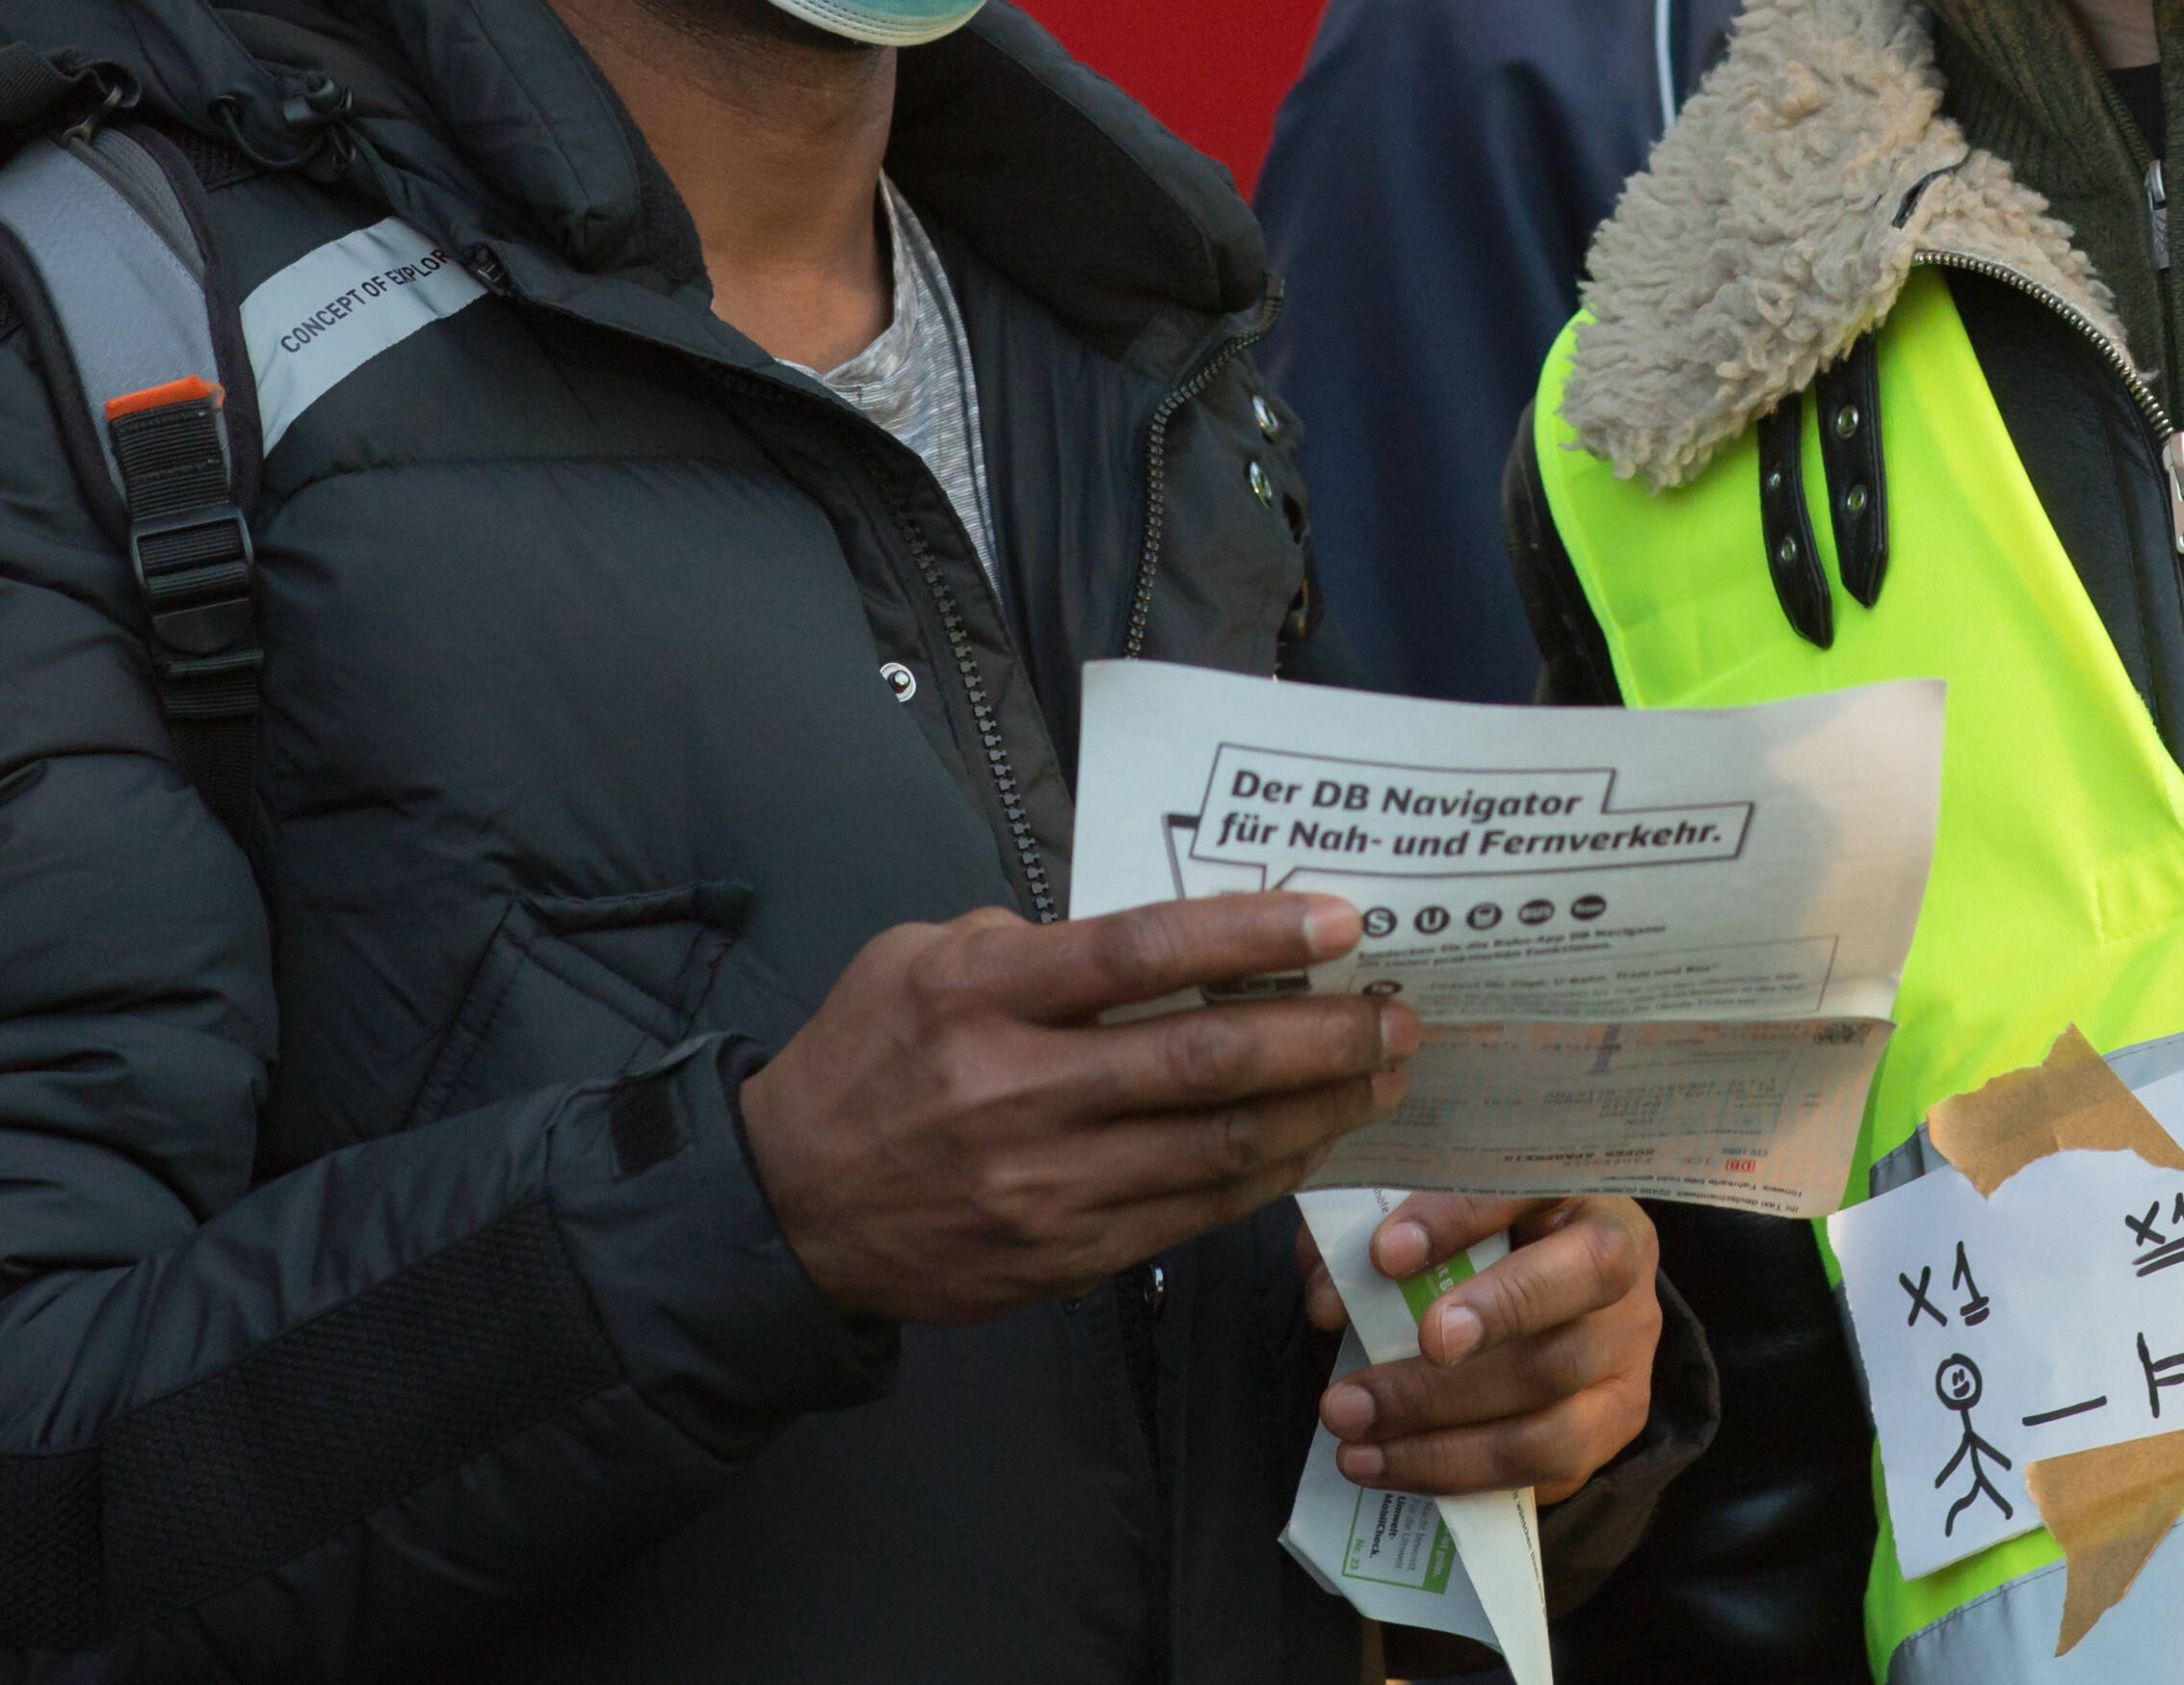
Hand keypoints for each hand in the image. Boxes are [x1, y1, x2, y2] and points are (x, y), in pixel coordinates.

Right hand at [740, 894, 1410, 1324]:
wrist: (788, 1210)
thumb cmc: (866, 1062)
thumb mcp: (920, 958)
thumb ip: (1034, 943)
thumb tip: (1162, 937)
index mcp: (980, 994)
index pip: (1142, 955)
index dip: (1251, 938)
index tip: (1340, 926)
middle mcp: (1015, 1091)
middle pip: (1203, 1061)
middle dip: (1322, 1038)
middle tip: (1396, 1015)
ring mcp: (1043, 1186)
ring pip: (1216, 1149)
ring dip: (1318, 1112)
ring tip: (1382, 1076)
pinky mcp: (1061, 1257)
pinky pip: (1192, 1215)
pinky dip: (1267, 1176)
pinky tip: (1313, 1141)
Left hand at [1301, 1189, 1662, 1506]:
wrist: (1550, 1285)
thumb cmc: (1475, 1233)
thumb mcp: (1429, 1209)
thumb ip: (1369, 1231)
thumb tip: (1326, 1294)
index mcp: (1577, 1183)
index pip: (1529, 1191)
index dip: (1458, 1221)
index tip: (1382, 1256)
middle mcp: (1623, 1261)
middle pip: (1556, 1327)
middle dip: (1442, 1378)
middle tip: (1348, 1398)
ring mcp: (1629, 1348)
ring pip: (1554, 1413)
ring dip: (1443, 1444)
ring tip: (1356, 1444)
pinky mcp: (1619, 1418)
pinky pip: (1553, 1465)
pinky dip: (1467, 1474)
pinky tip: (1396, 1467)